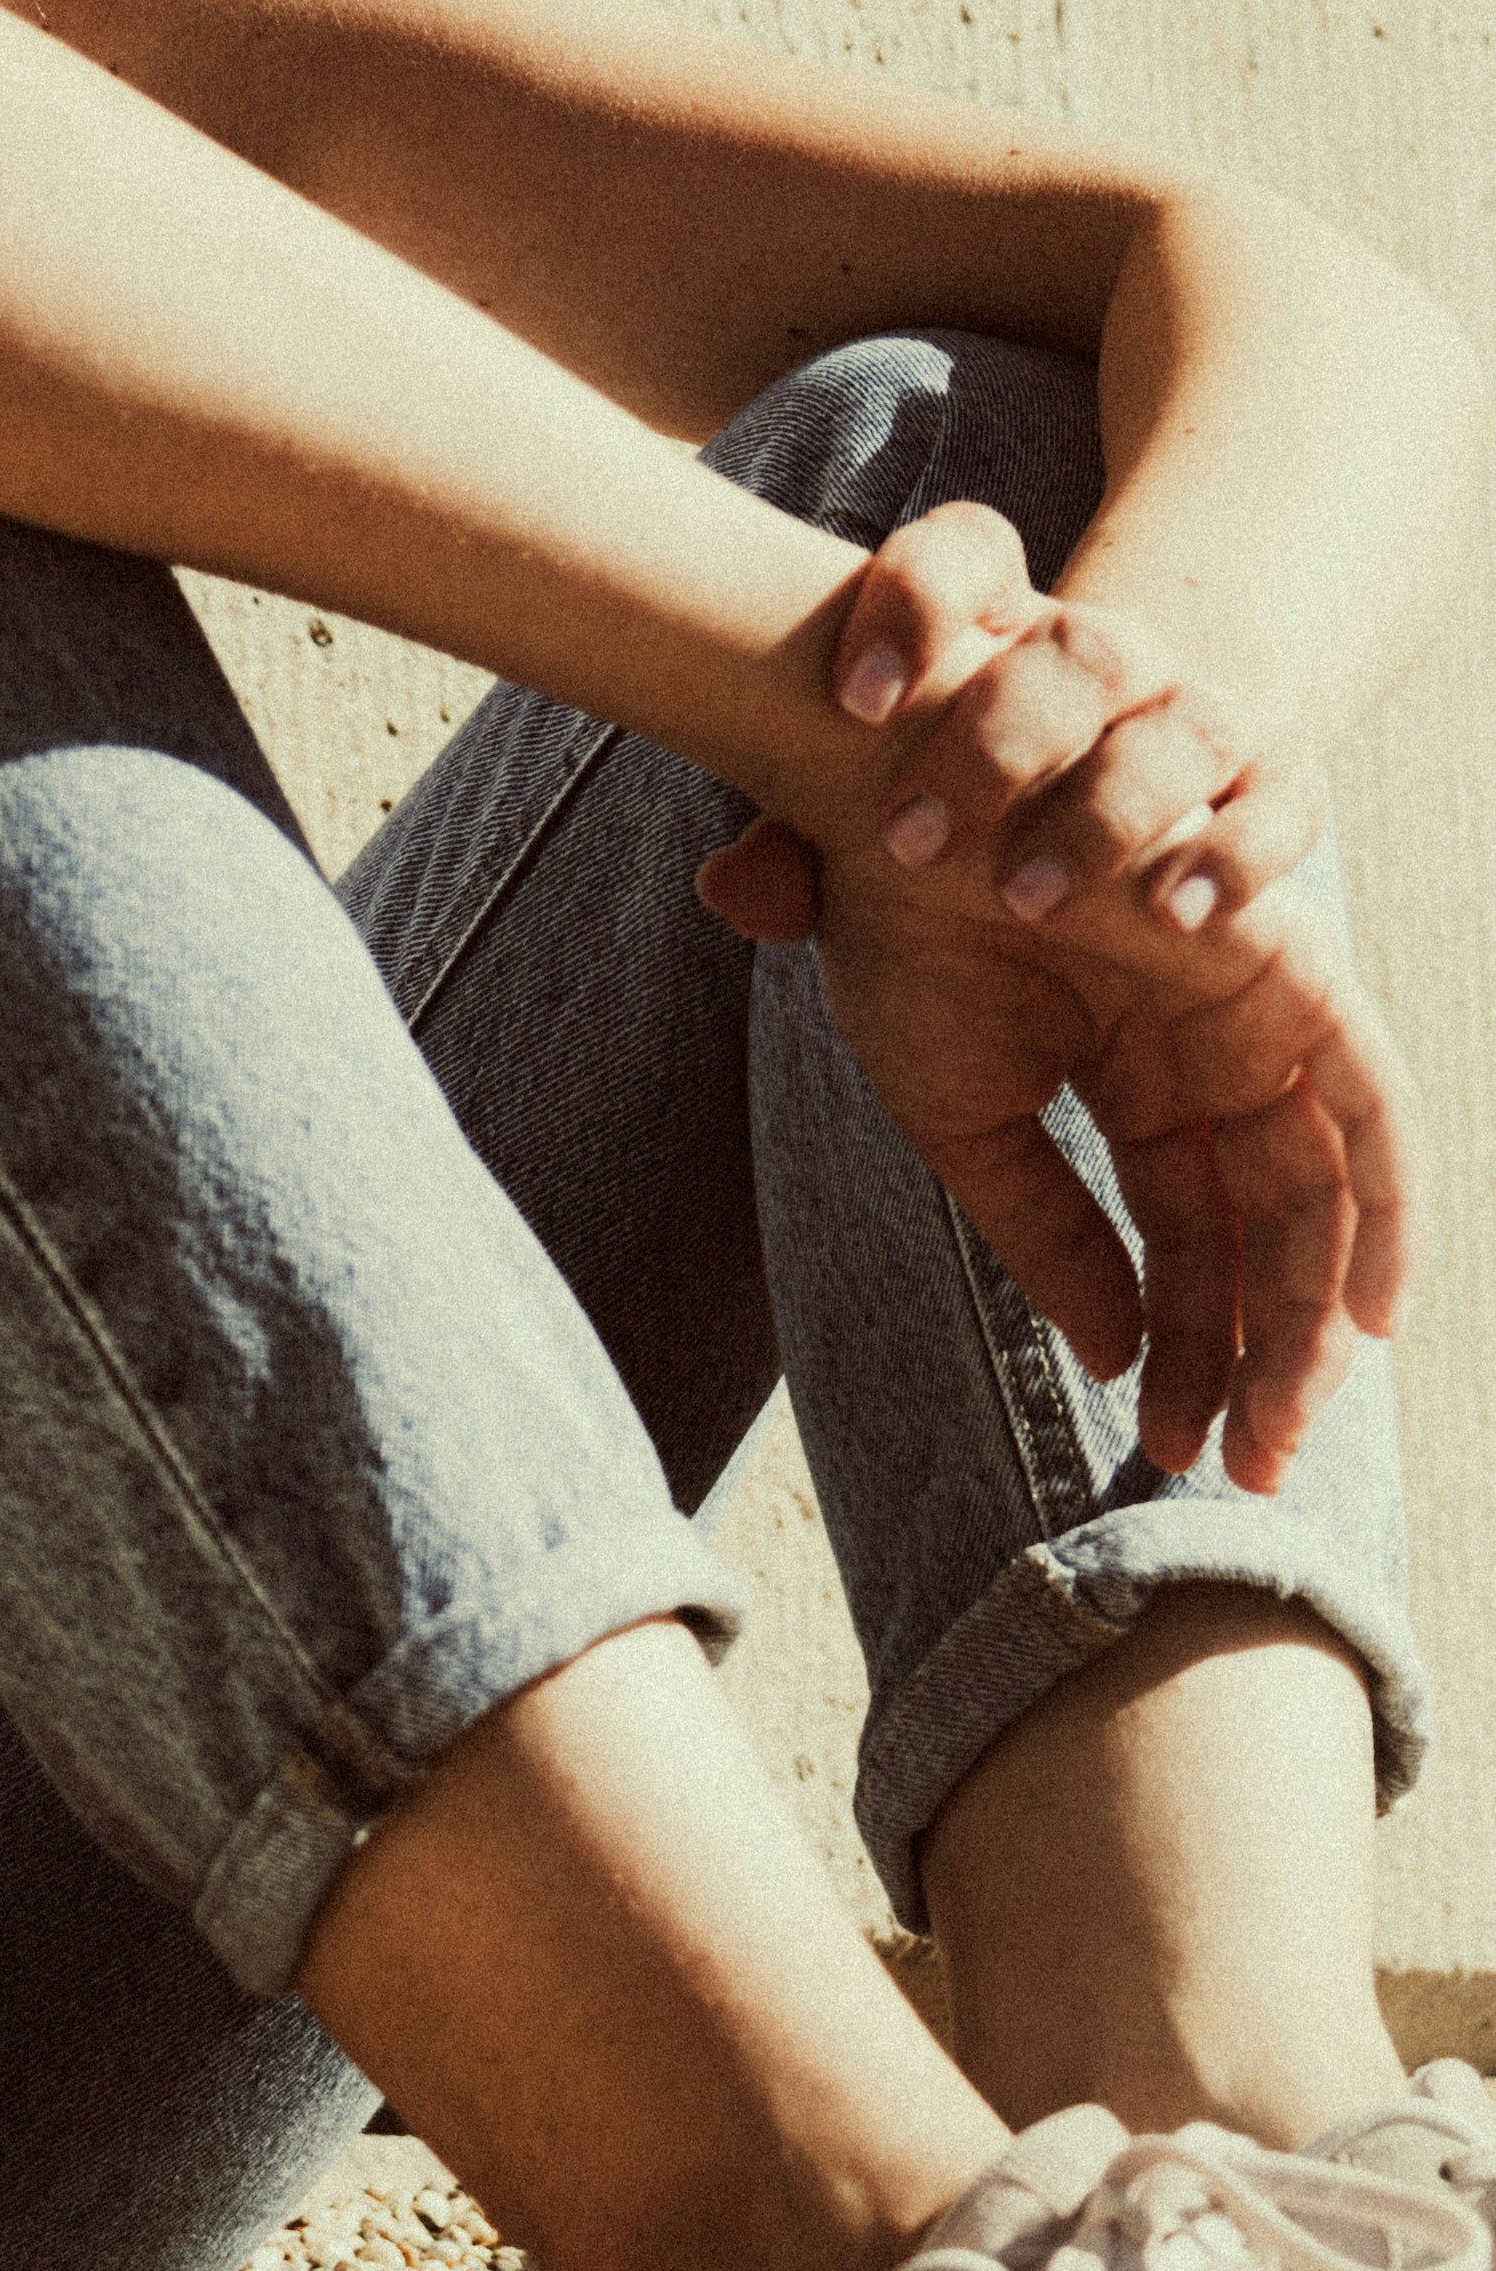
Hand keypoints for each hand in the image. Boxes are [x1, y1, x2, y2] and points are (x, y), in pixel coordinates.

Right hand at [695, 508, 1403, 1488]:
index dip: (1187, 1348)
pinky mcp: (1286, 976)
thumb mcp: (963, 1119)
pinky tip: (1362, 1317)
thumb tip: (1111, 1354)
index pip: (1188, 1245)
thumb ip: (1045, 1233)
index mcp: (1136, 1085)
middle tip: (1236, 1466)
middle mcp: (1209, 1059)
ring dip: (1314, 1318)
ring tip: (1275, 1426)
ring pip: (1324, 1196)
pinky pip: (1372, 1109)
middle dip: (1261, 1361)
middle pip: (1272, 1239)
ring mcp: (1252, 1018)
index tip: (1166, 1443)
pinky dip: (1384, 1207)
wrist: (886, 805)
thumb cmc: (899, 934)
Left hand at [788, 495, 1323, 936]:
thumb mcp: (892, 805)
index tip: (852, 698)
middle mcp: (1109, 653)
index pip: (965, 553)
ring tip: (1022, 896)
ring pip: (1181, 721)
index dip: (912, 601)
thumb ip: (808, 842)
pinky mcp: (1283, 788)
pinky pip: (1282, 809)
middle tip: (909, 842)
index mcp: (1000, 623)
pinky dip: (1233, 857)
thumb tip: (734, 887)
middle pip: (1074, 646)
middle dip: (994, 738)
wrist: (1147, 785)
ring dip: (1104, 809)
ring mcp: (1204, 713)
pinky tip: (1174, 916)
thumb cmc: (977, 794)